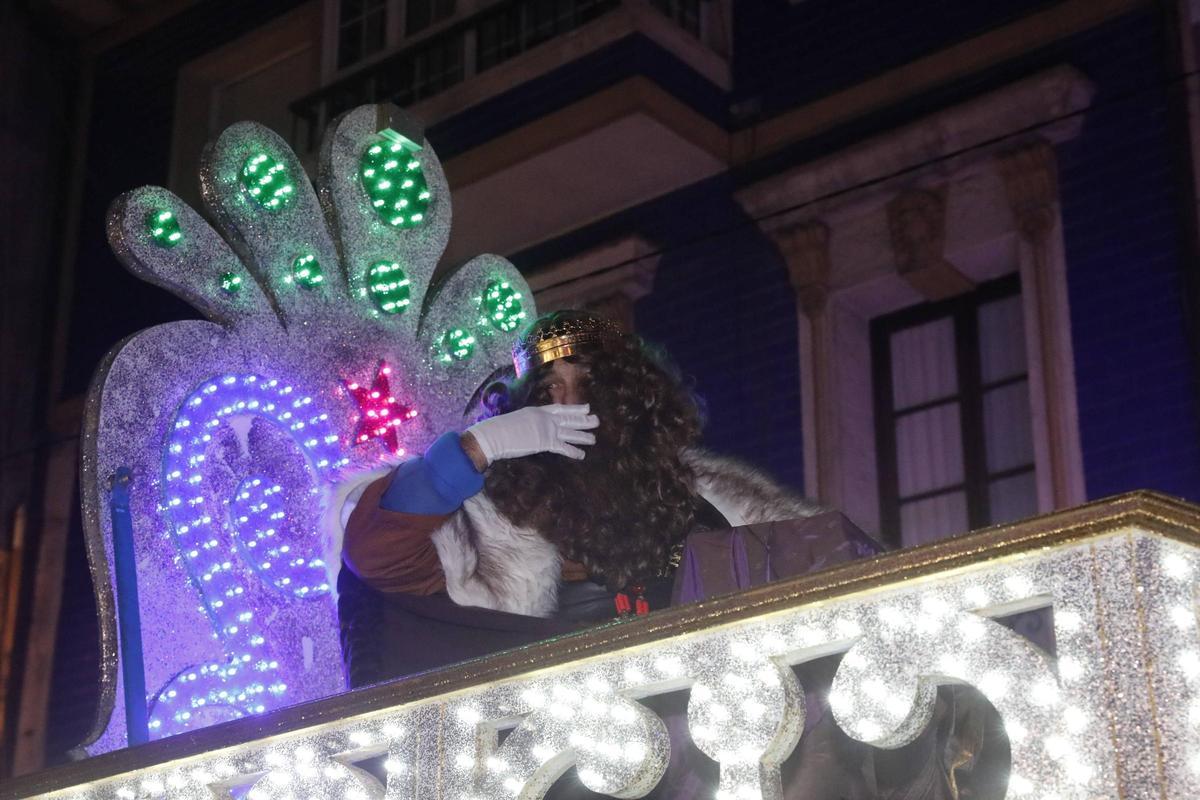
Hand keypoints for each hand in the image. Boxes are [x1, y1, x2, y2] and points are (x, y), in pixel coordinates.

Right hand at [465, 405, 598, 467]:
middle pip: (569, 419)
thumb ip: (527, 422)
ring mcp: (547, 430)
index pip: (560, 409)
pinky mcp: (545, 443)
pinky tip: (582, 454)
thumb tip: (527, 426)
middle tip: (597, 420)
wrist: (495, 434)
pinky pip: (564, 448)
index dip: (574, 409)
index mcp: (538, 410)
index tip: (586, 408)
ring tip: (594, 438)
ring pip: (570, 433)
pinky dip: (574, 451)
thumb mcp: (517, 419)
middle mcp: (545, 418)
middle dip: (584, 420)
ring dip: (583, 436)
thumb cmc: (499, 428)